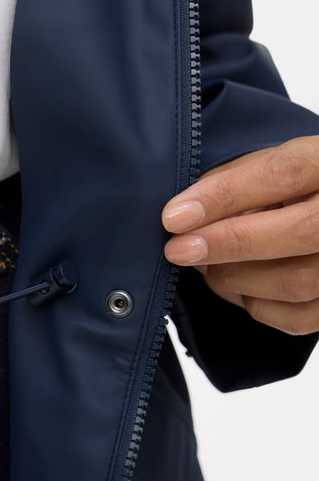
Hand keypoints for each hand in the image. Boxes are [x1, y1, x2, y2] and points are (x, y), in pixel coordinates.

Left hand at [162, 136, 318, 335]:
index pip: (285, 174)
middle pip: (302, 231)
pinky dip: (255, 304)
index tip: (176, 216)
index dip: (225, 196)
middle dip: (229, 243)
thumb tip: (185, 211)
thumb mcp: (273, 162)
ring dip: (235, 277)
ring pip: (297, 281)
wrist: (317, 215)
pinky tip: (238, 286)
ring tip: (204, 265)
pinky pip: (296, 318)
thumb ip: (235, 178)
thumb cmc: (296, 186)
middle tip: (178, 250)